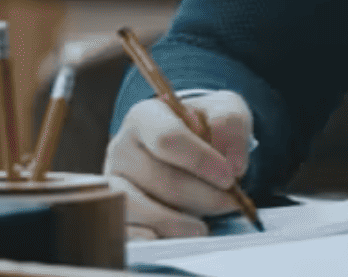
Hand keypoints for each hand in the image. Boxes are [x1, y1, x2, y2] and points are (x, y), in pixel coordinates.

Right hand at [103, 91, 254, 239]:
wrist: (186, 146)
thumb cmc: (202, 128)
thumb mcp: (224, 111)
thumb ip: (233, 125)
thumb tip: (233, 163)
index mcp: (146, 116)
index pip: (167, 138)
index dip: (200, 160)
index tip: (229, 177)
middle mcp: (121, 147)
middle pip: (159, 179)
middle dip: (202, 196)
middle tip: (229, 202)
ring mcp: (114, 180)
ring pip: (138, 207)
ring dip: (176, 222)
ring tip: (203, 226)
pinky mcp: (115, 209)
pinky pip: (126, 230)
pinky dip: (153, 236)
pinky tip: (177, 234)